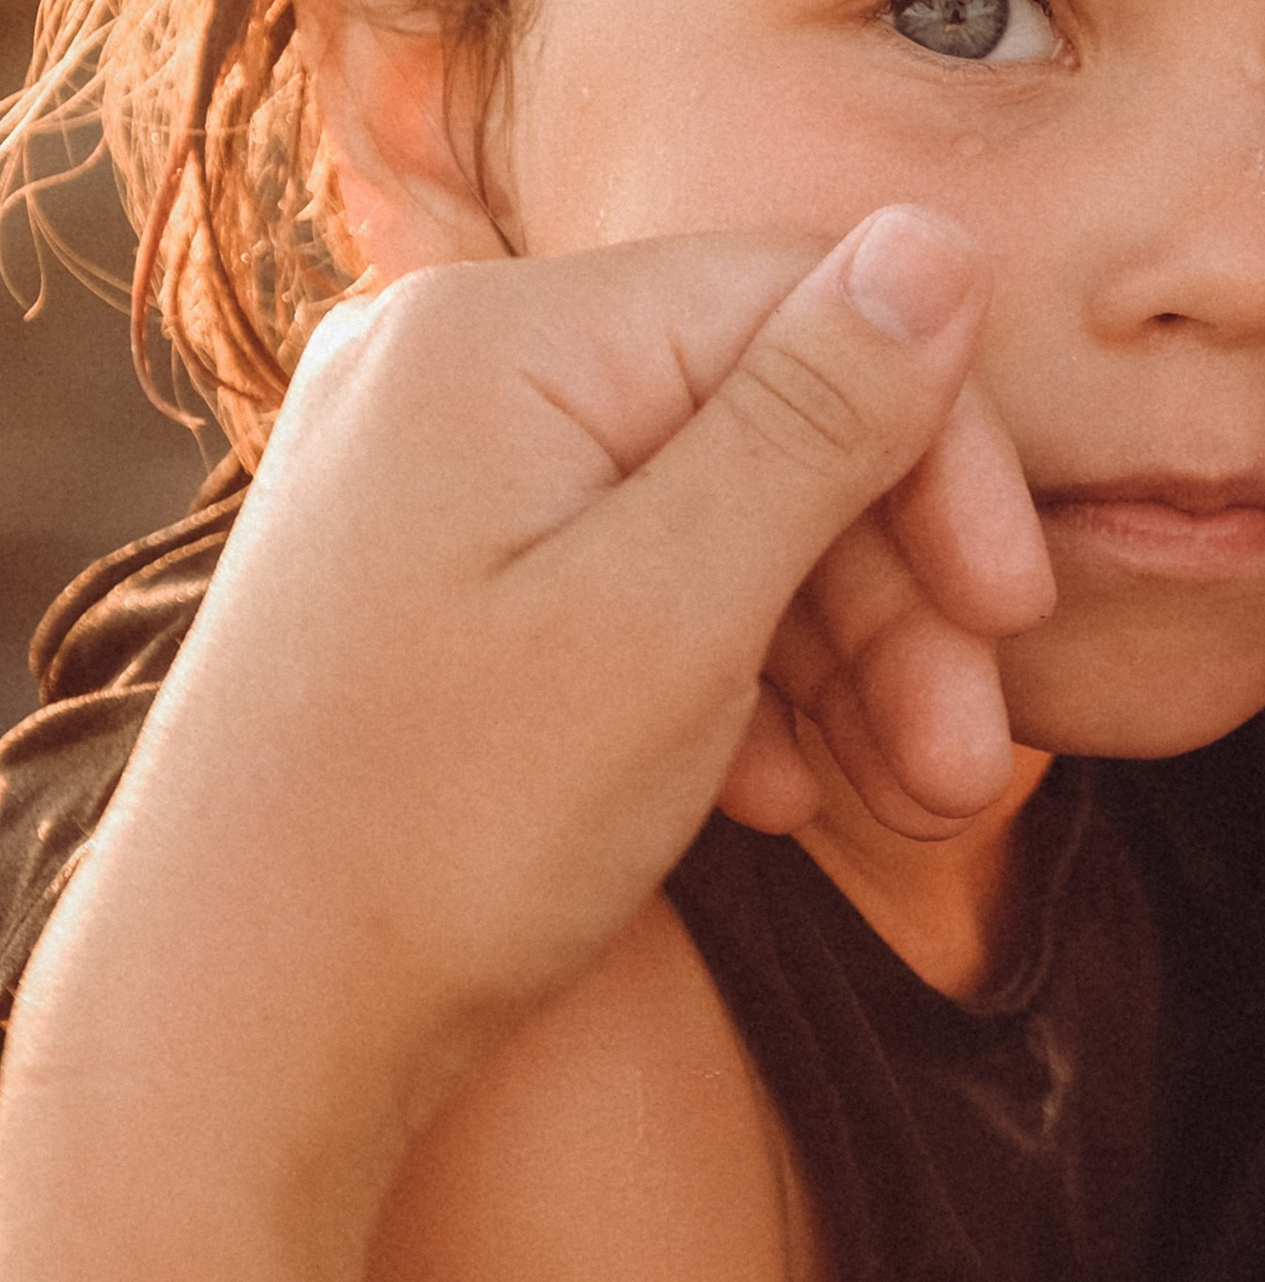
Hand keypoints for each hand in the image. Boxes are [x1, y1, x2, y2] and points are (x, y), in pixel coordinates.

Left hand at [0, 210, 1040, 1281]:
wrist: (233, 1042)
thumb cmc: (440, 833)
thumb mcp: (672, 616)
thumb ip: (815, 420)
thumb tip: (935, 239)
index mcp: (499, 340)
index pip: (800, 310)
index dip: (939, 452)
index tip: (1015, 609)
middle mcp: (454, 379)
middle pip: (762, 422)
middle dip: (892, 594)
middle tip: (966, 769)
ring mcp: (435, 485)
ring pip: (711, 522)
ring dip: (835, 659)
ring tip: (908, 808)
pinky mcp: (437, 590)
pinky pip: (632, 588)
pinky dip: (730, 685)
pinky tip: (778, 798)